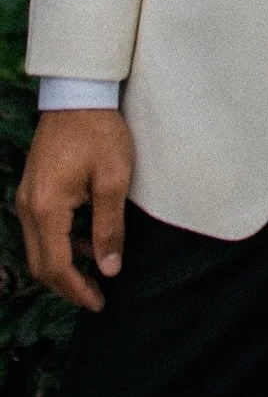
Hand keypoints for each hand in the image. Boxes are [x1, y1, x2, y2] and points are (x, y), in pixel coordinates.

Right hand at [16, 109, 133, 310]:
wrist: (78, 93)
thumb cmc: (99, 132)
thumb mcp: (113, 180)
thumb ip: (109, 227)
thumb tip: (109, 269)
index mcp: (46, 208)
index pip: (56, 266)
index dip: (77, 290)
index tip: (99, 303)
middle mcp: (27, 207)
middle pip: (41, 263)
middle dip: (67, 285)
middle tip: (96, 296)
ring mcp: (26, 198)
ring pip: (39, 248)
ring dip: (63, 264)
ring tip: (95, 272)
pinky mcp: (32, 188)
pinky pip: (40, 228)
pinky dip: (60, 243)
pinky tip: (85, 240)